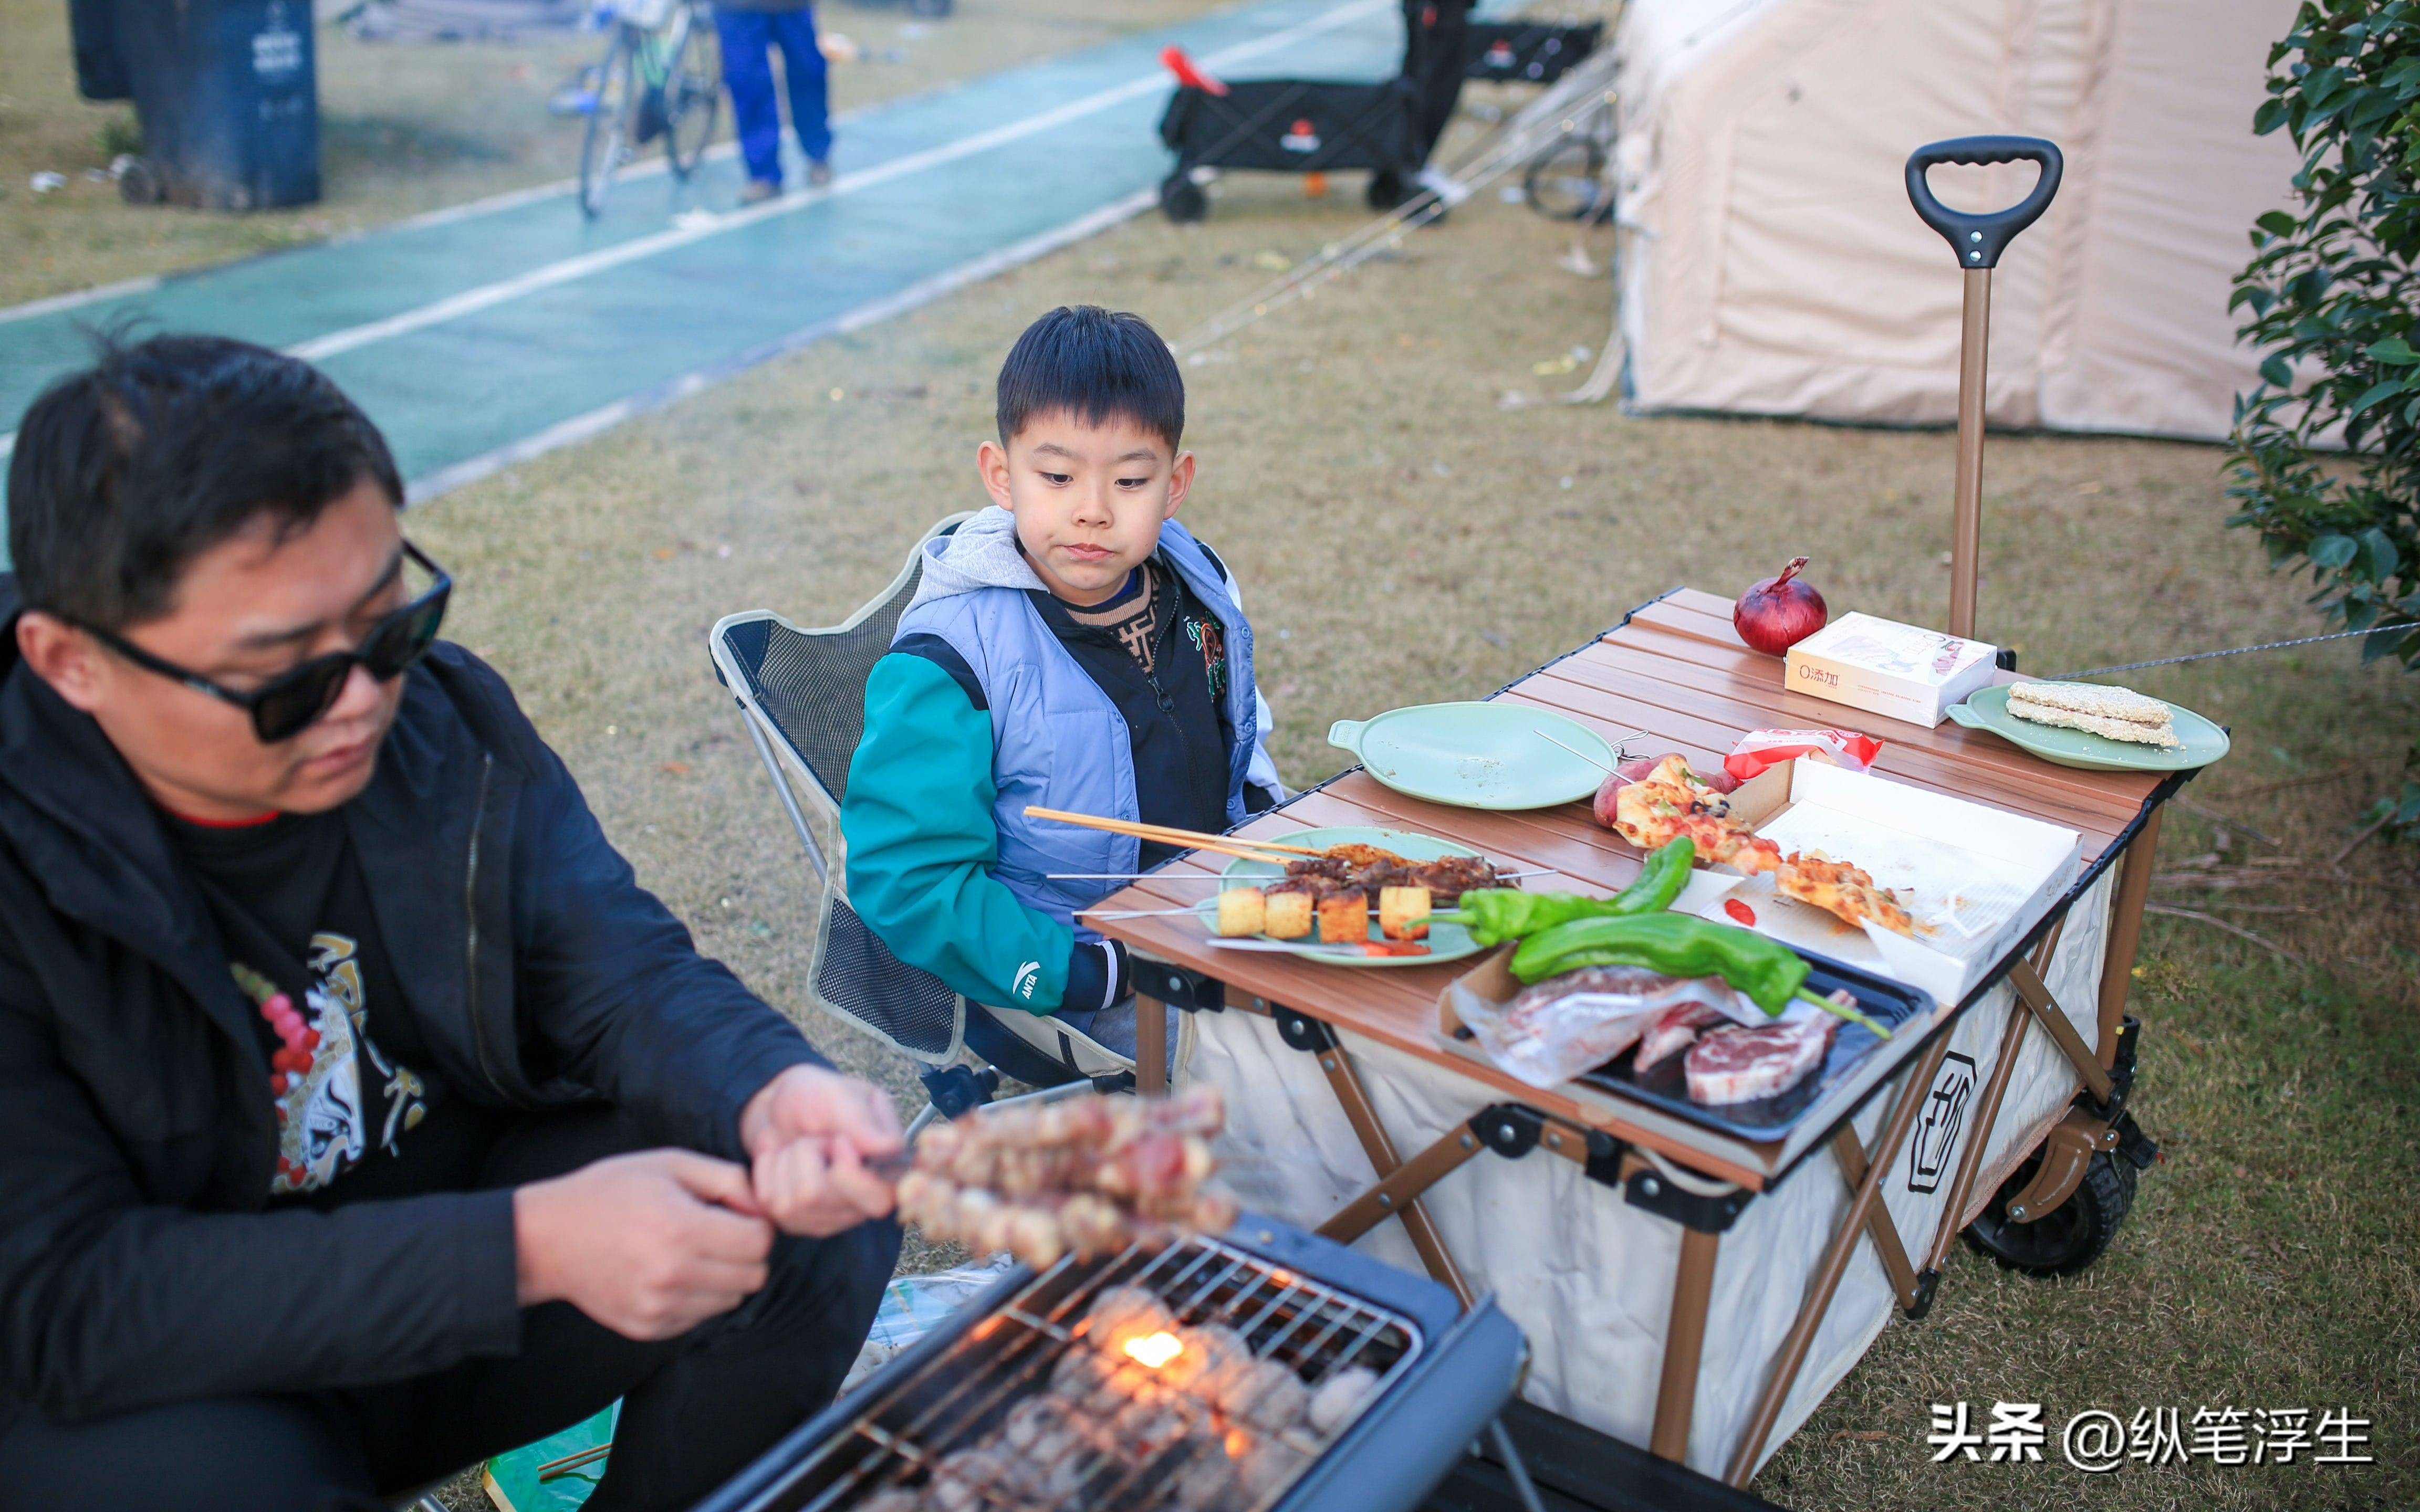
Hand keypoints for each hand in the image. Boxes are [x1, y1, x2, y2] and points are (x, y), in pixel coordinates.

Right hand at [514, 1150, 774, 1340]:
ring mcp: (660, 1307)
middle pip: (754, 1275)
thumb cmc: (610, 1193)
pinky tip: (672, 1273)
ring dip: (725, 1277)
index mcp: (682, 1230)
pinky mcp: (649, 1328)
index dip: (757, 1224)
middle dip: (747, 1252)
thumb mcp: (669, 1164)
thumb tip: (763, 1206)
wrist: (548, 1239)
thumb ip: (727, 1179)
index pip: (760, 1242)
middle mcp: (674, 1275)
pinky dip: (699, 1297)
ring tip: (693, 1252)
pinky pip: (701, 1317)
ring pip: (731, 1300)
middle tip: (719, 1233)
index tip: (737, 1214)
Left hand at [738, 1065, 903, 1234]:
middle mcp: (861, 1202)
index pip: (880, 1198)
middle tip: (815, 1137)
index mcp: (887, 1170)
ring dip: (788, 1160)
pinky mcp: (796, 1222)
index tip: (838, 1140)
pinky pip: (772, 1204)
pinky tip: (780, 1159)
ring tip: (797, 1145)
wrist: (777, 1106)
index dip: (851, 1173)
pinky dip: (768, 1171)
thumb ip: (862, 1120)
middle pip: (824, 1199)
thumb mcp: (839, 1094)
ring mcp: (828, 1218)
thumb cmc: (816, 1097)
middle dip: (808, 1154)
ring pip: (796, 1201)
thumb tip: (889, 1148)